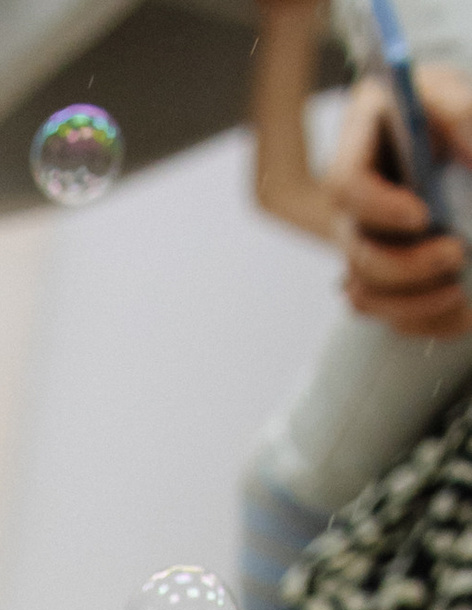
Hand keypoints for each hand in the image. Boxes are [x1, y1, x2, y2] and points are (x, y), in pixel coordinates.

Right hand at [326, 67, 471, 334]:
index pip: (347, 186)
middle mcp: (351, 208)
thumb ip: (458, 112)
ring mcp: (364, 245)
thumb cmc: (435, 109)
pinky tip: (460, 308)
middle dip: (404, 266)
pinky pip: (389, 314)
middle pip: (356, 253)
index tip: (422, 215)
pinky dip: (424, 320)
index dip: (379, 207)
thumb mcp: (444, 92)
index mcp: (356, 151)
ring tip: (459, 291)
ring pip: (366, 295)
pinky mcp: (383, 275)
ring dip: (412, 304)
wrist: (438, 133)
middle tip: (456, 253)